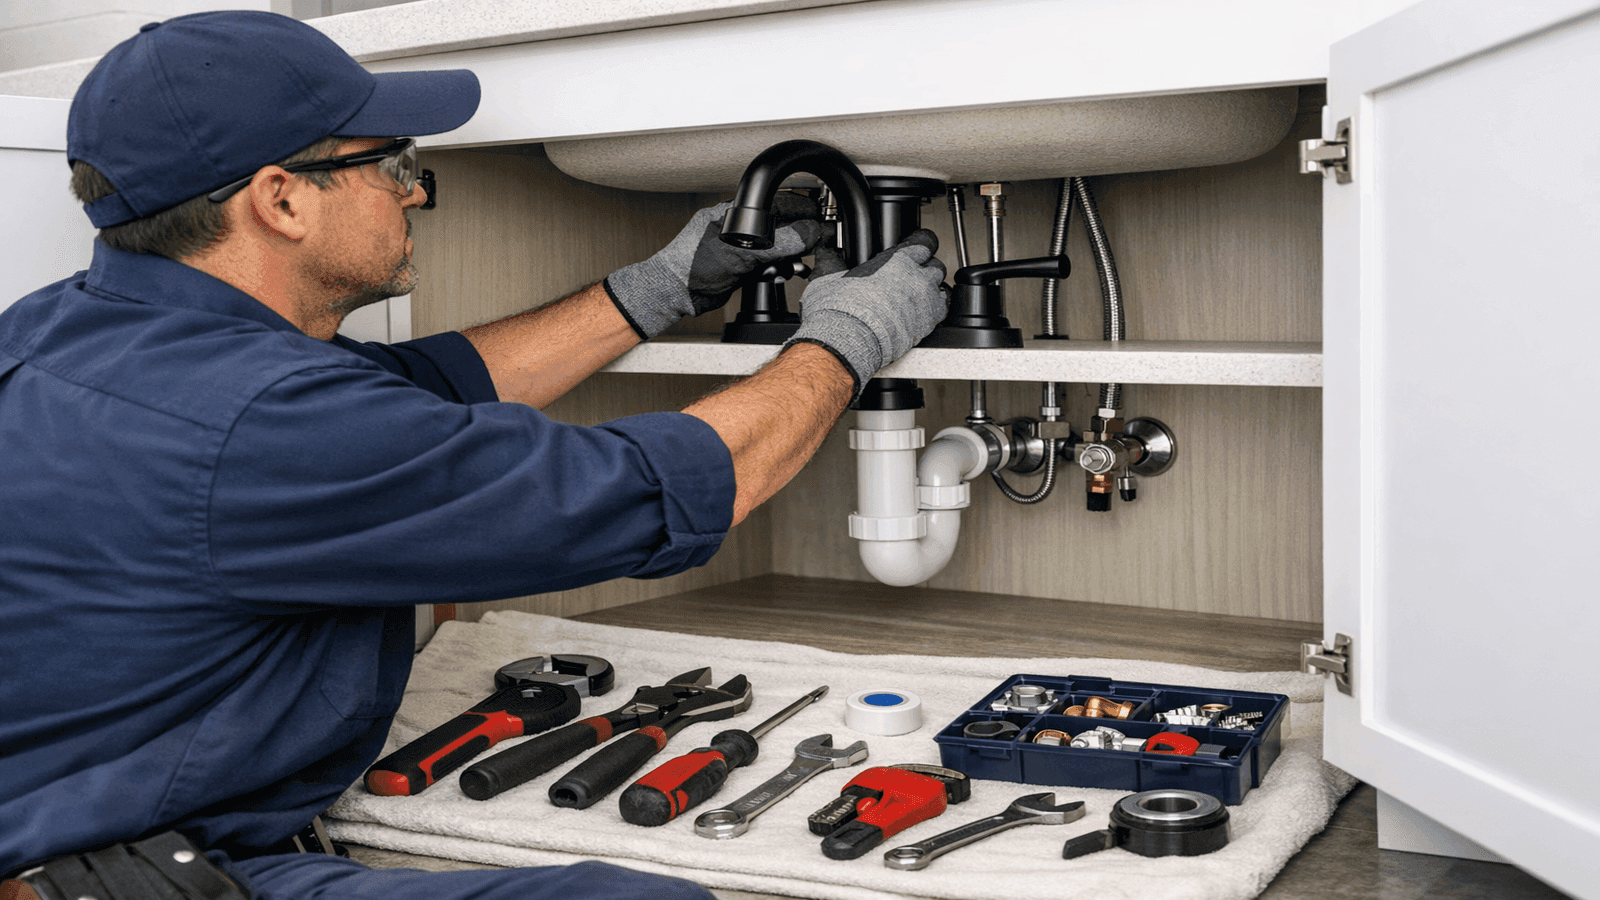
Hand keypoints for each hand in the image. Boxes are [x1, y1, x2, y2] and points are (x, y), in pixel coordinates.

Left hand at [604, 193, 822, 338]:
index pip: (776, 203)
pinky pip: (766, 264)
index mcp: (736, 213)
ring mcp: (739, 248)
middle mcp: (738, 228)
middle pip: (779, 226)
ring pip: (775, 247)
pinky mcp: (740, 267)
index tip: (818, 218)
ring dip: (789, 257)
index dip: (800, 210)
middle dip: (799, 237)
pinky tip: (783, 274)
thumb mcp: (743, 252)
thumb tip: (808, 233)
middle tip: (815, 245)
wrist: (674, 293)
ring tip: (798, 266)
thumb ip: (779, 243)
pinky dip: (777, 269)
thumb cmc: (691, 265)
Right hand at [785, 229, 947, 396]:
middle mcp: (915, 277)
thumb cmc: (840, 312)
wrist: (847, 341)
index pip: (923, 243)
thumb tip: (827, 255)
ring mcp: (925, 300)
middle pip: (936, 265)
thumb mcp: (829, 279)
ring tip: (918, 296)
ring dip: (932, 289)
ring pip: (941, 287)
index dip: (920, 246)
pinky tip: (923, 313)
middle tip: (913, 277)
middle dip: (927, 269)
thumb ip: (833, 264)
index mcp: (896, 260)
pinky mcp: (928, 323)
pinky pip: (942, 310)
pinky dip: (935, 310)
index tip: (917, 251)